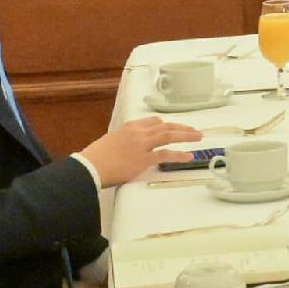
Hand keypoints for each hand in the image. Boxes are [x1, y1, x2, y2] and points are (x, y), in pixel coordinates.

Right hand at [80, 115, 200, 185]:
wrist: (89, 166)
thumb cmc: (95, 157)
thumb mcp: (110, 141)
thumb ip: (124, 141)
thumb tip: (130, 148)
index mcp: (129, 127)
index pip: (152, 121)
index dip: (166, 124)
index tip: (174, 127)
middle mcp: (137, 132)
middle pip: (165, 126)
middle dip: (181, 128)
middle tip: (194, 130)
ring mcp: (142, 144)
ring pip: (169, 135)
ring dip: (186, 135)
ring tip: (198, 137)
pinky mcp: (144, 158)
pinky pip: (166, 154)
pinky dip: (179, 154)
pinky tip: (189, 155)